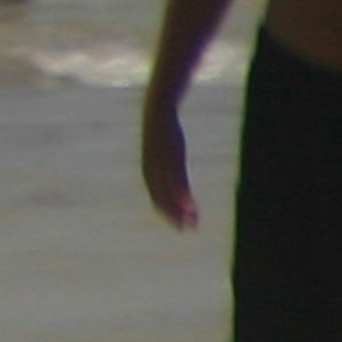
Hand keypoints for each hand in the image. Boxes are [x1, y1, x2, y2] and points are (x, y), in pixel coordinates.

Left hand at [148, 101, 200, 228]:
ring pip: (170, 191)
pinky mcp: (173, 156)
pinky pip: (178, 178)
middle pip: (162, 197)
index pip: (157, 196)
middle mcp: (153, 169)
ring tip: (192, 223)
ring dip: (180, 208)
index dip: (166, 212)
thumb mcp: (165, 150)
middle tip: (184, 231)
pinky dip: (182, 193)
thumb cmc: (163, 133)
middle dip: (173, 214)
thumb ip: (168, 165)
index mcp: (149, 169)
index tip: (179, 227)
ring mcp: (162, 164)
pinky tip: (190, 205)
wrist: (158, 110)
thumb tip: (175, 176)